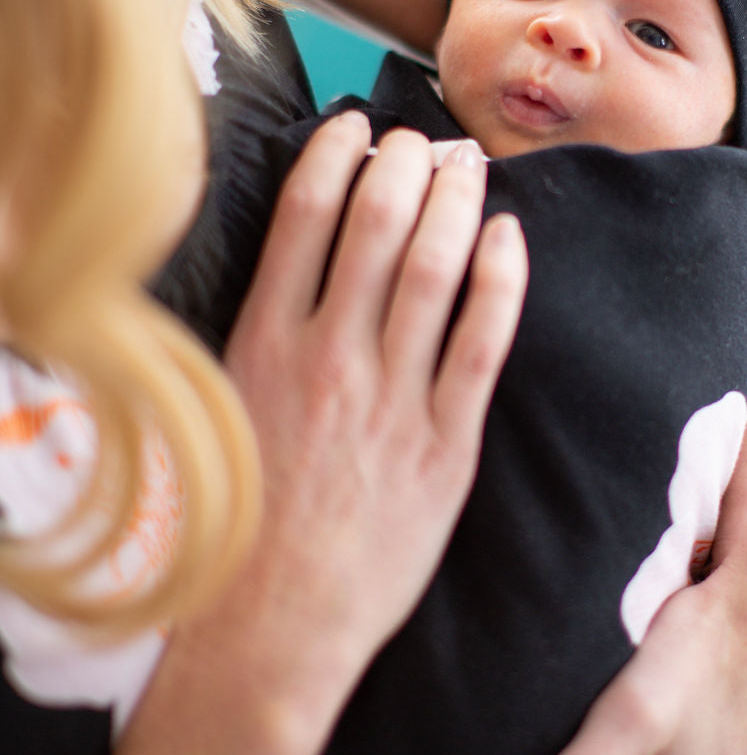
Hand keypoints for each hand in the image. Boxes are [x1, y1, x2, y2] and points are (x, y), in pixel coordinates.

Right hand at [220, 112, 526, 754]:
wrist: (270, 628)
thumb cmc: (239, 524)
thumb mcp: (227, 413)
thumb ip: (263, 336)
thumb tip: (301, 266)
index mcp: (263, 343)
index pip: (305, 215)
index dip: (338, 154)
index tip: (359, 125)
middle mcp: (328, 357)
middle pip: (378, 224)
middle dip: (410, 163)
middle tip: (428, 140)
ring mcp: (391, 399)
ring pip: (435, 269)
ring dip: (458, 203)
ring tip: (469, 167)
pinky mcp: (445, 445)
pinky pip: (483, 342)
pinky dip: (500, 280)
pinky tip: (510, 240)